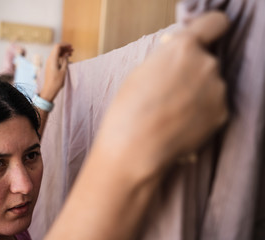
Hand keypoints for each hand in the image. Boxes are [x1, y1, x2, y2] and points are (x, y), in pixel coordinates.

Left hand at [41, 43, 72, 101]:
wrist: (49, 89)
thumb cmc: (57, 81)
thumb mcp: (63, 71)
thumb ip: (65, 61)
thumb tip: (66, 54)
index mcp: (52, 59)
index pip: (57, 46)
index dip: (64, 45)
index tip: (71, 46)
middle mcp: (49, 59)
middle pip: (57, 49)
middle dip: (65, 48)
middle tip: (73, 50)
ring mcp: (49, 63)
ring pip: (56, 53)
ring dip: (63, 52)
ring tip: (71, 54)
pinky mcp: (50, 66)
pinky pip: (56, 58)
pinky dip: (61, 57)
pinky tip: (67, 59)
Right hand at [91, 11, 228, 178]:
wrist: (135, 147)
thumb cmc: (129, 109)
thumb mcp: (141, 72)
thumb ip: (166, 58)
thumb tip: (177, 54)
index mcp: (184, 47)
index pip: (215, 23)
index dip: (209, 30)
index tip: (201, 41)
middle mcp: (207, 64)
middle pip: (207, 60)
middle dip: (193, 70)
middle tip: (171, 90)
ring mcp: (217, 91)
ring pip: (211, 84)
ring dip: (198, 92)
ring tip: (173, 112)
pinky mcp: (222, 114)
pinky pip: (214, 106)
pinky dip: (202, 112)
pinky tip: (181, 124)